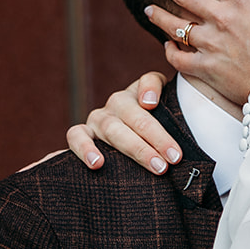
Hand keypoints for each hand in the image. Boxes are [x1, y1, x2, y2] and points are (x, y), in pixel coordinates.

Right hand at [66, 73, 182, 173]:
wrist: (129, 142)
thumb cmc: (155, 132)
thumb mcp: (168, 114)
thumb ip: (170, 104)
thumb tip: (153, 103)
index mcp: (140, 92)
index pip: (149, 81)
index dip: (151, 91)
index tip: (154, 104)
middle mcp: (118, 102)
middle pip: (137, 116)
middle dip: (157, 139)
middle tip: (174, 159)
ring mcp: (98, 118)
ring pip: (113, 129)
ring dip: (136, 149)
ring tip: (155, 167)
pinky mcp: (80, 133)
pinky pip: (76, 136)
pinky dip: (84, 148)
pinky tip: (97, 164)